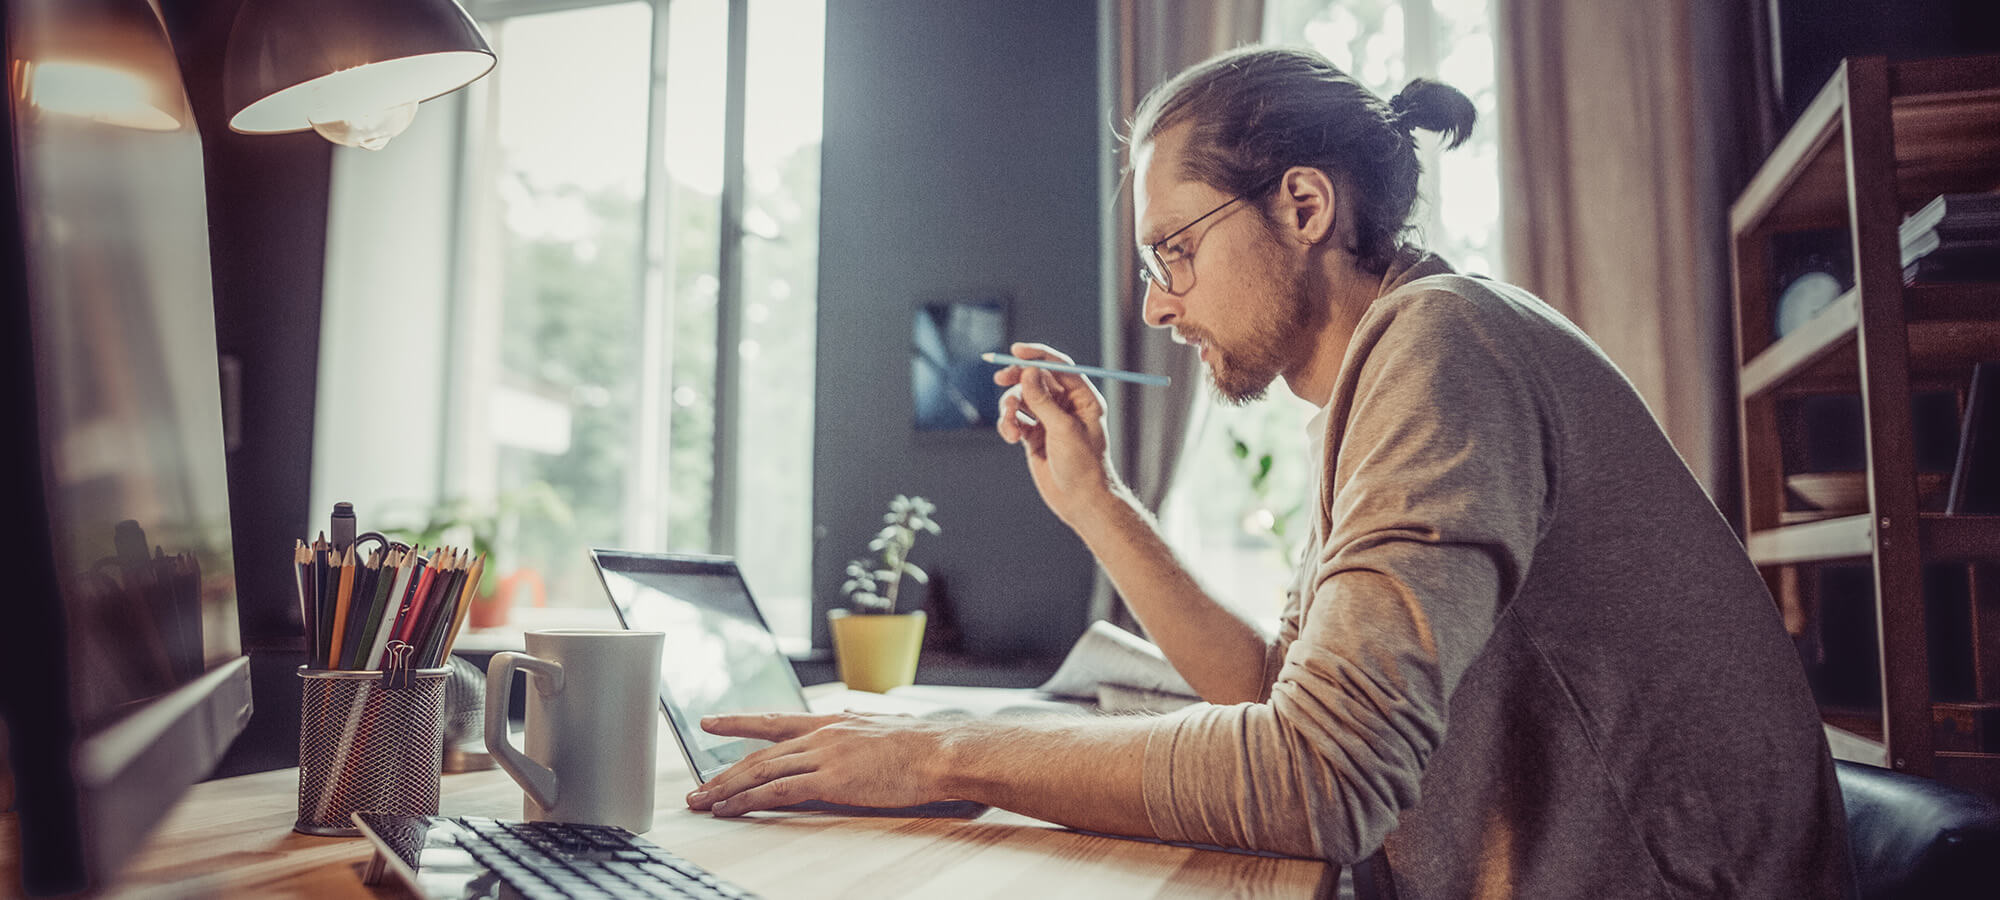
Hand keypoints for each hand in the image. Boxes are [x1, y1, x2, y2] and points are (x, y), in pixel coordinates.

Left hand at [686, 712, 956, 814]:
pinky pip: (778, 791)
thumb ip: (859, 733)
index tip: (712, 721)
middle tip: (696, 786)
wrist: (941, 751)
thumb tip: (854, 734)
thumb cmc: (922, 747)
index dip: (740, 722)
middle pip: (760, 752)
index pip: (775, 721)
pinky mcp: (830, 779)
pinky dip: (749, 801)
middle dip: (723, 770)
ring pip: (761, 771)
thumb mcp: (881, 730)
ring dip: (726, 787)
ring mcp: (824, 755)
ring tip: (702, 801)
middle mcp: (821, 734)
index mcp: (832, 722)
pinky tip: (730, 809)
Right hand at [992, 342, 1122, 528]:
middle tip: (999, 378)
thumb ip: (1043, 400)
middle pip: (1036, 379)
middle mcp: (1066, 406)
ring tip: (1011, 428)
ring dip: (1010, 409)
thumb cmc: (1083, 466)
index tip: (1016, 352)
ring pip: (1022, 400)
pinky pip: (1016, 420)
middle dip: (1017, 379)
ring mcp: (1049, 421)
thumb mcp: (1064, 429)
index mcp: (1083, 398)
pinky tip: (1011, 438)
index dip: (1038, 356)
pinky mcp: (1035, 437)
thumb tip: (1028, 372)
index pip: (1059, 367)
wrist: (1081, 501)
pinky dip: (1008, 425)